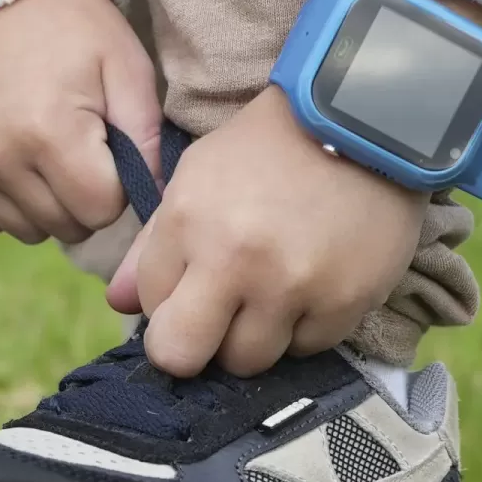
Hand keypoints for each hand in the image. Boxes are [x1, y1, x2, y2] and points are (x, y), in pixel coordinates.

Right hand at [0, 0, 160, 244]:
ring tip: (45, 153)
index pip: (101, 211)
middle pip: (65, 227)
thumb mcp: (126, 68)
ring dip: (45, 205)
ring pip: (26, 230)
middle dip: (82, 199)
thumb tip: (155, 199)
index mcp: (49, 132)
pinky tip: (13, 162)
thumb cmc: (73, 29)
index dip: (115, 188)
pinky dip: (4, 204)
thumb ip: (147, 140)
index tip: (107, 151)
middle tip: (79, 151)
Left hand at [106, 86, 425, 376]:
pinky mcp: (344, 303)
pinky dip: (306, 327)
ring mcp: (293, 288)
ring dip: (254, 337)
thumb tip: (119, 303)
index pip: (151, 308)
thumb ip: (152, 247)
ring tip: (273, 292)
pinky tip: (315, 285)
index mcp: (190, 223)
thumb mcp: (196, 179)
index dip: (169, 303)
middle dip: (195, 346)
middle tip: (219, 321)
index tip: (193, 285)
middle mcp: (237, 262)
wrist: (362, 120)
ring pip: (249, 361)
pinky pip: (307, 349)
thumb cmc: (269, 147)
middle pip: (185, 356)